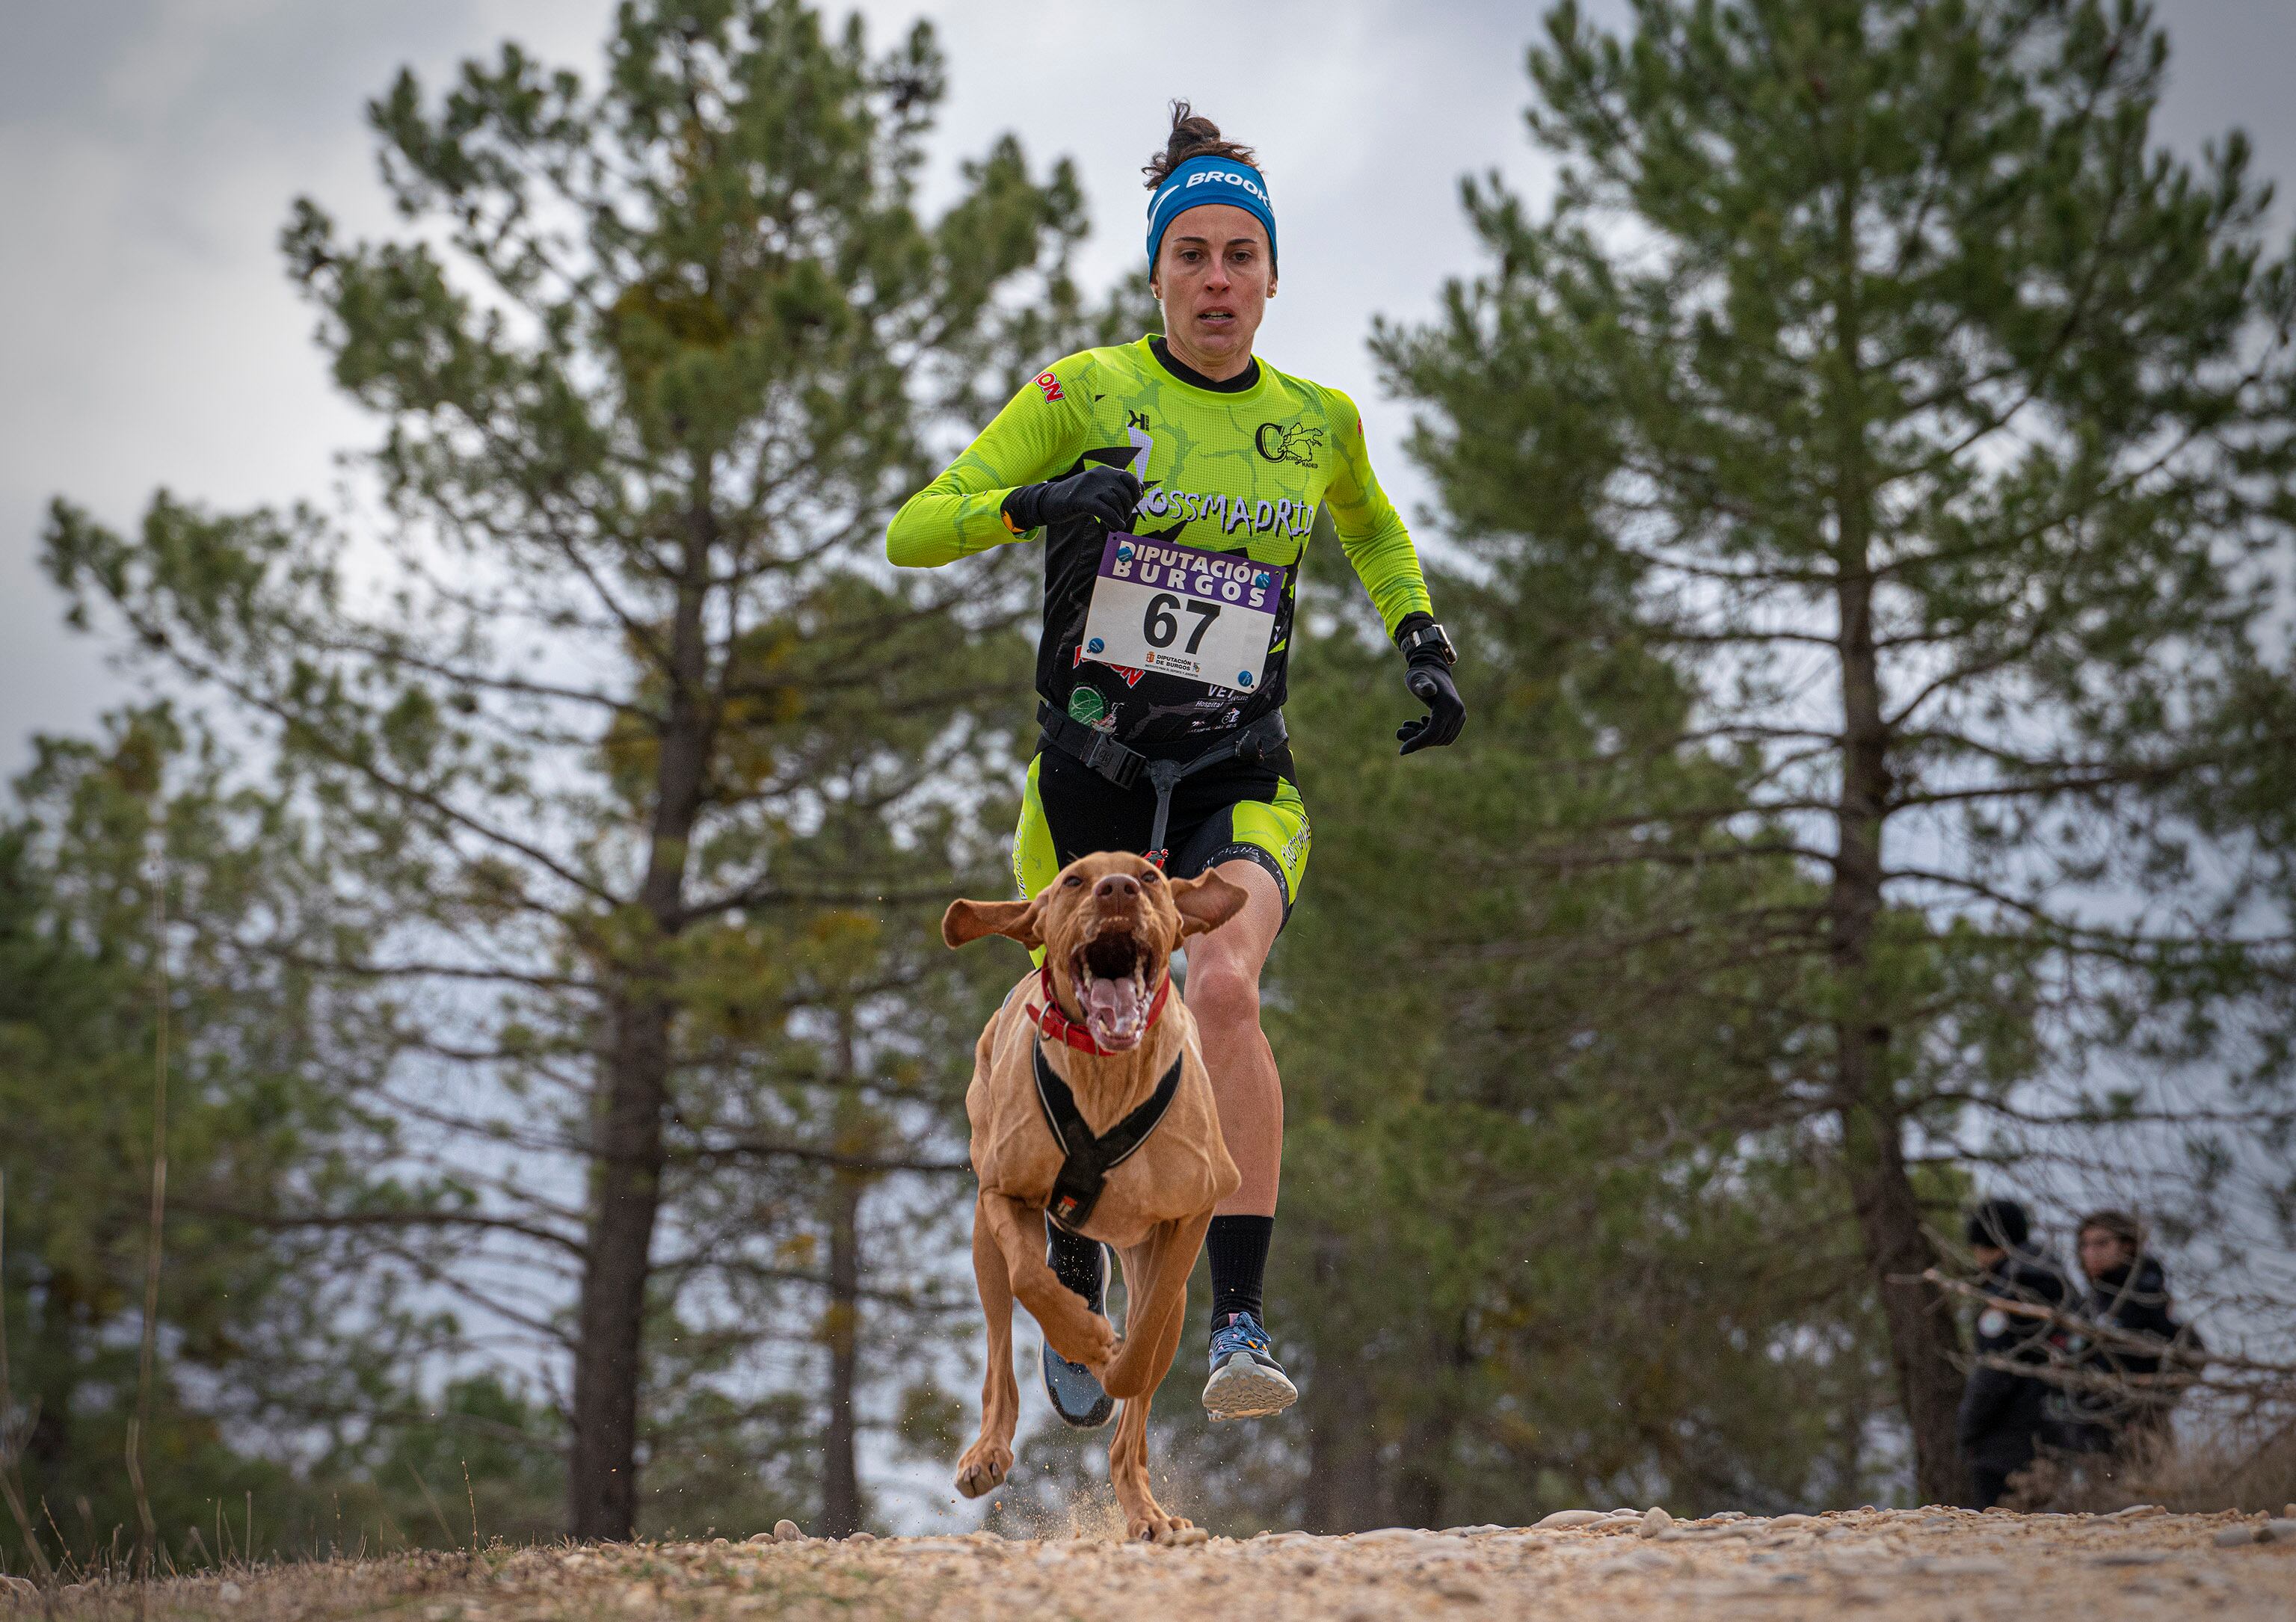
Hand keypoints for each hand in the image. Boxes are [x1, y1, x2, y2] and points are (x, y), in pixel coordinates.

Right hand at [1004, 465, 1141, 533]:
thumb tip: (1142, 490)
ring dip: (1120, 517)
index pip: (1130, 479)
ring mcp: (1090, 486)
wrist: (1049, 500)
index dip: (1135, 493)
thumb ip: (1117, 488)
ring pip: (1116, 503)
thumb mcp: (1098, 488)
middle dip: (1127, 510)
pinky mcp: (1082, 499)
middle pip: (1125, 494)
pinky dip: (1114, 520)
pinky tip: (1115, 527)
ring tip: (1115, 525)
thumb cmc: (1076, 497)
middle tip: (1121, 519)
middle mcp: (1099, 475)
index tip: (1132, 505)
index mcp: (1104, 471)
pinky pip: (1105, 511)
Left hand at [1396, 661, 1464, 754]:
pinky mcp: (1457, 719)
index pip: (1433, 732)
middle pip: (1436, 738)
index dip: (1417, 743)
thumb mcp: (1417, 677)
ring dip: (1423, 737)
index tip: (1402, 751)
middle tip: (1400, 731)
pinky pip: (1444, 735)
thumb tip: (1428, 690)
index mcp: (1448, 705)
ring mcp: (1460, 716)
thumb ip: (1421, 684)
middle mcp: (1457, 712)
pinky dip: (1429, 734)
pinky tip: (1418, 723)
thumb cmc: (1422, 673)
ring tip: (1407, 725)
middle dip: (1417, 739)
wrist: (1434, 669)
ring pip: (1440, 739)